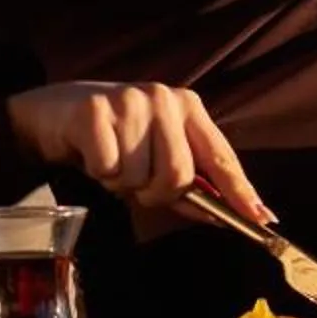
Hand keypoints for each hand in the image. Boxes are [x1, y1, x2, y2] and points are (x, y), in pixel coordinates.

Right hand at [5, 82, 269, 221]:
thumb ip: (192, 185)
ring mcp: (130, 101)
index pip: (221, 156)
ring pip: (140, 176)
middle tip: (136, 182)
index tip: (262, 218)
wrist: (53, 112)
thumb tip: (229, 216)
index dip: (241, 191)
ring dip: (122, 183)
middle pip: (179, 175)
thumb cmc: (115, 138)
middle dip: (156, 192)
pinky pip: (108, 168)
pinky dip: (99, 173)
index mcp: (188, 107)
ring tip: (112, 162)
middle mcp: (164, 99)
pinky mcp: (95, 111)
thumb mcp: (156, 156)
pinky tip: (92, 154)